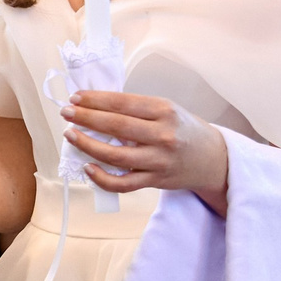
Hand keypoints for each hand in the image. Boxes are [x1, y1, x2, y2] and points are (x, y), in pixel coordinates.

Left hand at [62, 90, 224, 194]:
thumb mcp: (168, 109)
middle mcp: (163, 135)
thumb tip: (96, 106)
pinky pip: (123, 183)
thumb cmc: (185, 129)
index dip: (95, 100)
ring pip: (116, 155)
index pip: (123, 103)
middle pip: (116, 126)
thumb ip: (137, 109)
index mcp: (164, 111)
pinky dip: (102, 178)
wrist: (213, 159)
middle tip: (66, 112)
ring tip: (71, 135)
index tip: (76, 97)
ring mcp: (159, 160)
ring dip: (88, 144)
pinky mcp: (155, 180)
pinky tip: (87, 167)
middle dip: (86, 118)